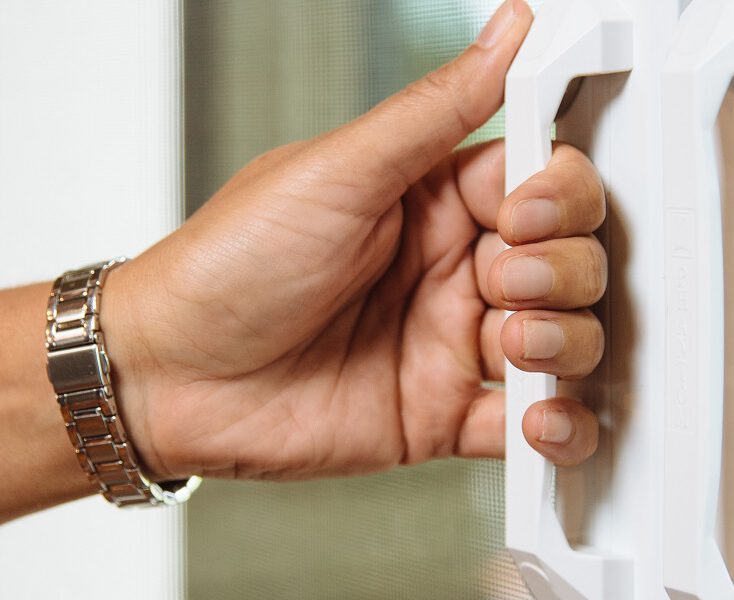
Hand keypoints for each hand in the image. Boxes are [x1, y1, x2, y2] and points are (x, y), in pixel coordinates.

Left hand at [102, 0, 606, 480]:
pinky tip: (538, 417)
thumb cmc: (225, 265)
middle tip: (505, 280)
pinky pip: (526, 426)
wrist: (163, 379)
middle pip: (569, 259)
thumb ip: (436, 110)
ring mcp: (448, 344)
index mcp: (432, 197)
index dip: (559, 194)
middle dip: (562, 269)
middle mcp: (450, 268)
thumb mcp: (336, 173)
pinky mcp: (440, 417)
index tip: (530, 209)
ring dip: (563, 339)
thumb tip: (510, 28)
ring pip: (564, 338)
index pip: (542, 180)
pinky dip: (559, 425)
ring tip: (509, 341)